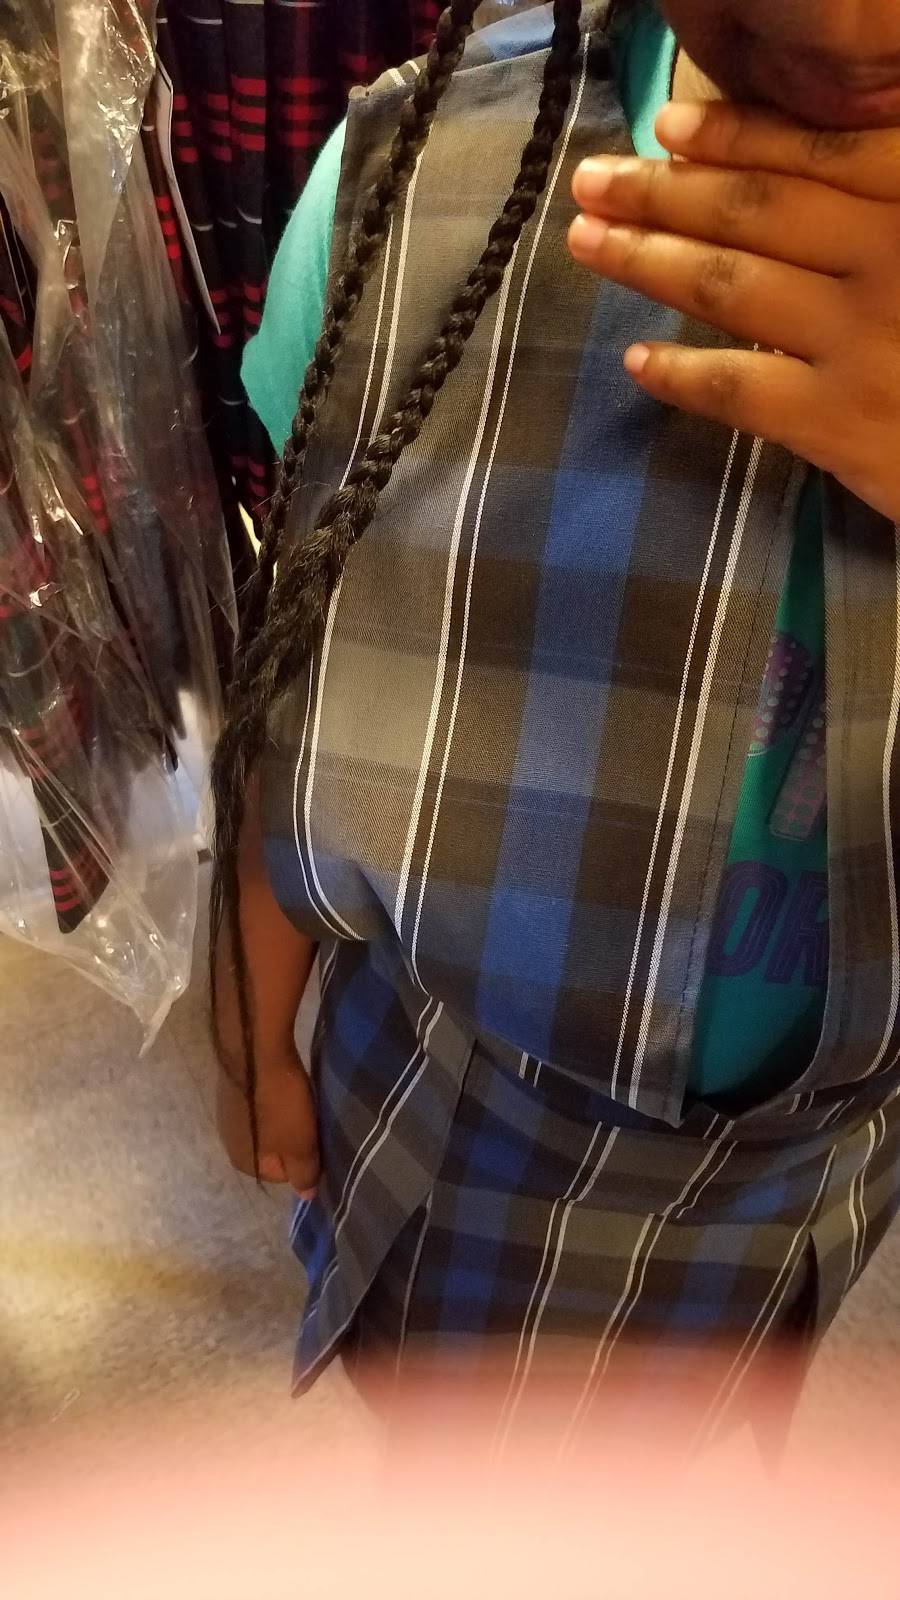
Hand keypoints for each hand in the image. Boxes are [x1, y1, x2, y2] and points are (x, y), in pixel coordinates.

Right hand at [216, 1048, 319, 1197]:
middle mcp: (229, 1143)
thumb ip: (304, 1174)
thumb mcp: (301, 1145)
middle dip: (293, 1137)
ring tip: (298, 1100)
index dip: (305, 1157)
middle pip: (274, 1150)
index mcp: (243, 1162)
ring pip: (268, 1126)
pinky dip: (273, 1098)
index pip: (285, 1175)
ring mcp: (227, 1114)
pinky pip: (259, 1105)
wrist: (256, 1046)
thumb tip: (306, 1197)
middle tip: (309, 1119)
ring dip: (284, 1116)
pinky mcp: (231, 1090)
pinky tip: (282, 1085)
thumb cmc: (281, 1103)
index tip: (315, 1138)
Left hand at [568, 101, 899, 521]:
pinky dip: (679, 374)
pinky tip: (636, 363)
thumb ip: (890, 203)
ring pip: (730, 287)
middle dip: (661, 191)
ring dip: (647, 260)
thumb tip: (816, 173)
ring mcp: (862, 340)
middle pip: (755, 211)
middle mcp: (891, 255)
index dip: (734, 134)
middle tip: (593, 182)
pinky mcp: (840, 421)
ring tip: (588, 243)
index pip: (818, 151)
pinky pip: (736, 389)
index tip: (666, 124)